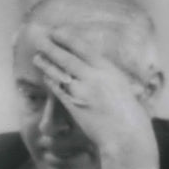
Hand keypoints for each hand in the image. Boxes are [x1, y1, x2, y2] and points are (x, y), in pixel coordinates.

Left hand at [33, 27, 158, 168]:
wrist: (126, 136)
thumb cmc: (131, 116)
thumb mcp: (124, 90)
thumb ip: (111, 79)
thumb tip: (103, 72)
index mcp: (109, 70)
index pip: (84, 49)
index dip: (69, 39)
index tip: (58, 32)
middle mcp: (95, 77)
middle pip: (67, 57)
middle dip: (51, 47)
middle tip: (40, 39)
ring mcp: (82, 90)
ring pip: (58, 72)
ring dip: (46, 63)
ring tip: (37, 56)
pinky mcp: (74, 105)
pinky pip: (57, 89)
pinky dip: (50, 81)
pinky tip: (45, 76)